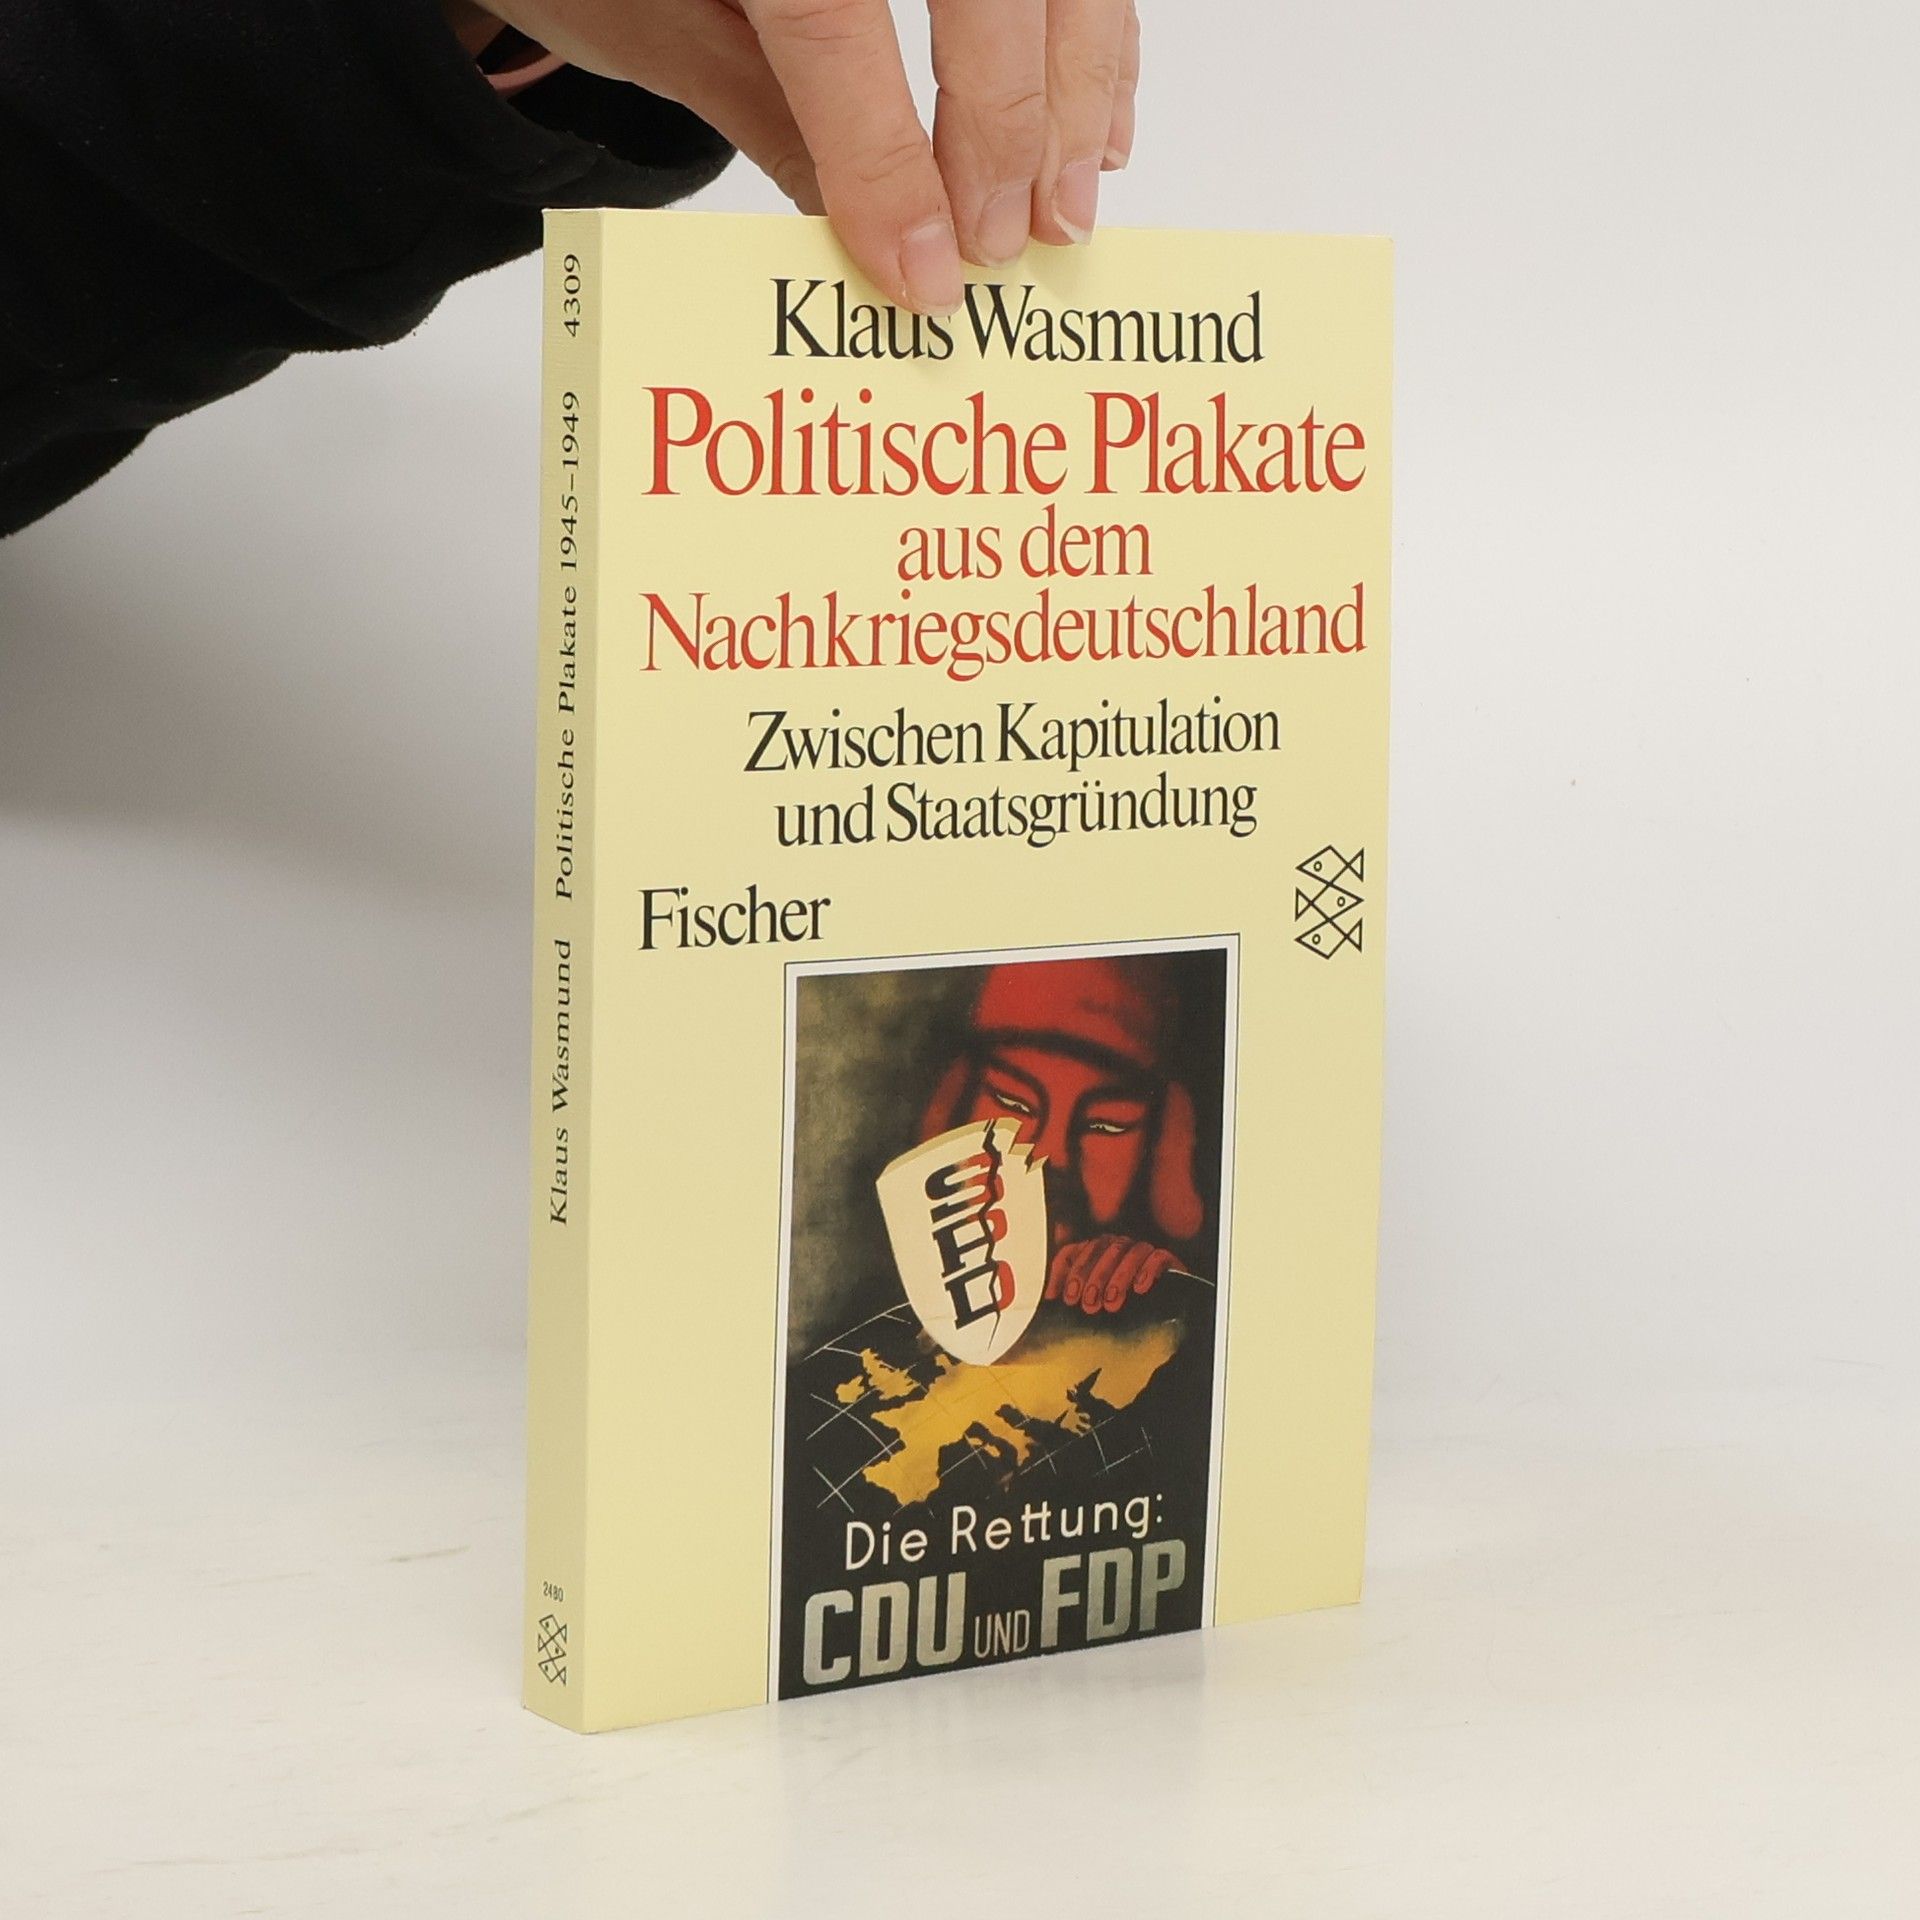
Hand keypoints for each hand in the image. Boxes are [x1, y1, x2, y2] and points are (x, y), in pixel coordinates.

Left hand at [468, 0, 1140, 313]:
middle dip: (1005, 130)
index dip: (887, 161)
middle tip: (998, 247)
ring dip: (1077, 91)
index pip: (834, 24)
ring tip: (1065, 208)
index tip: (923, 273)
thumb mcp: (660, 28)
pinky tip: (1095, 128)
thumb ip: (773, 115)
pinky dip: (1098, 40)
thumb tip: (881, 236)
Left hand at [1046, 1235, 1175, 1315]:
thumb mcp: (1095, 1302)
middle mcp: (1117, 1246)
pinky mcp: (1167, 1260)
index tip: (1065, 1299)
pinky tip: (1140, 1288)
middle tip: (1089, 1306)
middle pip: (1101, 1249)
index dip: (1067, 1272)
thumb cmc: (1124, 1309)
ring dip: (1118, 1278)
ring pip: (1129, 1252)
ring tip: (1112, 1304)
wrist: (1168, 1314)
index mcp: (1094, 1253)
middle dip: (1092, 1278)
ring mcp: (1142, 1250)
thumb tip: (1050, 1298)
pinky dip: (1148, 1271)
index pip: (1075, 1251)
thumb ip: (1076, 1296)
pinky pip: (1158, 1257)